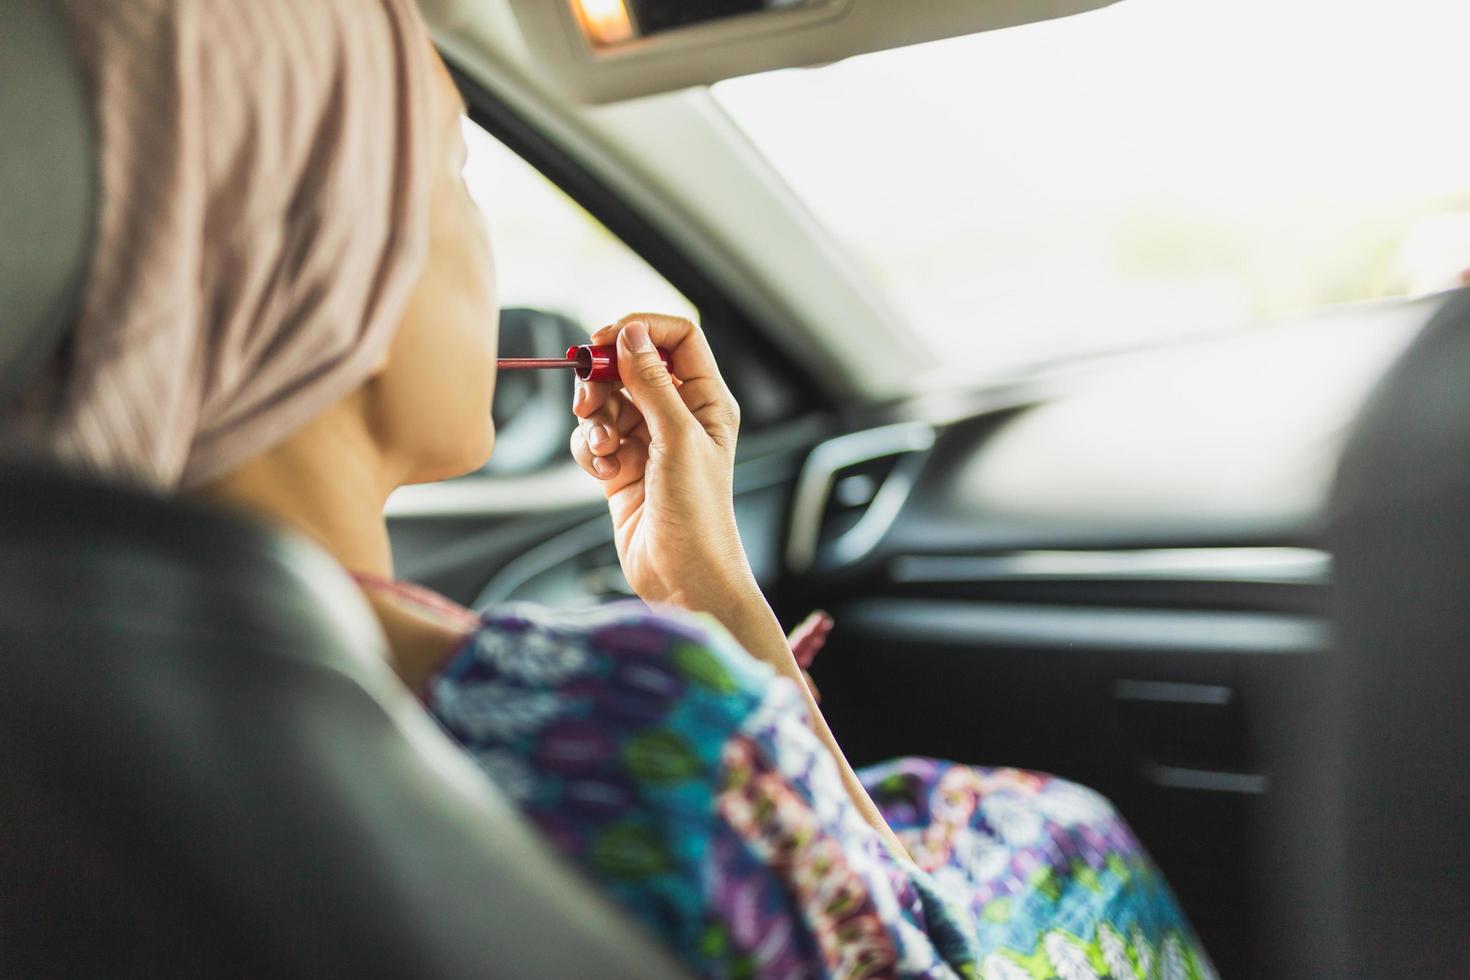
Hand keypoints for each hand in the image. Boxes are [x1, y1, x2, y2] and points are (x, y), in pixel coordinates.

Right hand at [570, 314, 754, 617]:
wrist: (682, 576)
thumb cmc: (697, 513)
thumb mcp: (677, 438)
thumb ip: (652, 383)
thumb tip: (631, 334)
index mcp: (706, 401)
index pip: (677, 338)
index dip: (640, 330)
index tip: (603, 341)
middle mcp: (679, 416)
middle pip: (632, 368)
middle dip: (604, 380)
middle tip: (588, 399)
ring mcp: (648, 442)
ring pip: (606, 403)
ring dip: (594, 421)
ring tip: (603, 448)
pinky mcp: (622, 469)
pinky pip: (593, 440)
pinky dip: (590, 452)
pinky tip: (604, 473)